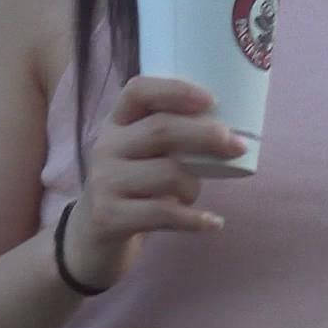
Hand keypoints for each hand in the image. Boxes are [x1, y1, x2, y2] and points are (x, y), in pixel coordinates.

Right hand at [63, 75, 246, 290]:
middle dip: (205, 135)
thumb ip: (170, 139)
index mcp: (116, 123)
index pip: (138, 91)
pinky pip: (163, 213)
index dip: (176, 90)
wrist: (91, 237)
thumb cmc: (132, 189)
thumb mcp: (141, 155)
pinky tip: (213, 222)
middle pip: (161, 130)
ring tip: (193, 195)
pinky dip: (195, 219)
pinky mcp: (109, 216)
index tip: (211, 100)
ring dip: (194, 186)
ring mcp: (104, 182)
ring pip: (168, 174)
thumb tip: (229, 133)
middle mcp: (106, 146)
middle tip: (237, 146)